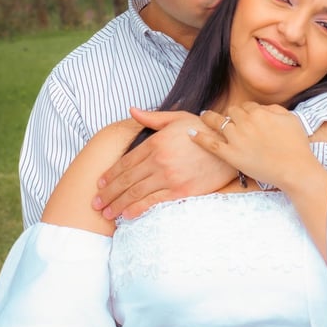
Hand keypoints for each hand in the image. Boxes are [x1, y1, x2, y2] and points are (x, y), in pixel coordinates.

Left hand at [93, 109, 236, 219]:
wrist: (230, 146)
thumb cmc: (203, 130)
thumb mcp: (177, 118)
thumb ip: (152, 117)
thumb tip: (131, 110)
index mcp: (156, 143)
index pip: (126, 162)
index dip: (111, 174)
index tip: (100, 183)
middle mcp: (159, 161)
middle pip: (126, 180)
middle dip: (108, 193)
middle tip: (96, 203)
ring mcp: (169, 178)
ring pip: (136, 193)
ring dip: (118, 204)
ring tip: (106, 213)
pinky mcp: (181, 191)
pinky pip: (154, 202)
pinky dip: (138, 210)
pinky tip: (127, 215)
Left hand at [192, 103, 316, 192]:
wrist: (295, 169)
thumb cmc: (297, 145)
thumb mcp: (290, 118)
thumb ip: (274, 109)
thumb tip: (261, 108)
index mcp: (259, 113)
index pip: (247, 106)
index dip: (246, 111)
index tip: (246, 117)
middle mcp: (245, 123)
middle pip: (232, 112)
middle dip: (231, 115)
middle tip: (229, 120)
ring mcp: (236, 139)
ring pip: (219, 123)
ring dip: (210, 119)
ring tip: (204, 117)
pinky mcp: (231, 155)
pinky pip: (211, 144)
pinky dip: (199, 137)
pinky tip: (191, 133)